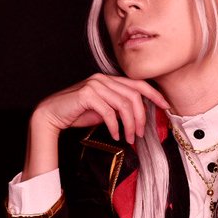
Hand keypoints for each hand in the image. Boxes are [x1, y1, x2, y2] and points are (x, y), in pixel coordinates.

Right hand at [24, 74, 169, 177]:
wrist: (52, 114)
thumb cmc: (77, 113)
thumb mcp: (103, 110)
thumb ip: (119, 108)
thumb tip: (138, 116)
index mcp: (109, 80)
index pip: (138, 84)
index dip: (154, 94)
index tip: (166, 106)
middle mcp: (103, 79)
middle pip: (134, 96)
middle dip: (141, 117)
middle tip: (140, 134)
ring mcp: (95, 85)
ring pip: (124, 104)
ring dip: (129, 125)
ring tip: (128, 138)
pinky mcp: (87, 94)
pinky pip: (109, 112)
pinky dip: (115, 126)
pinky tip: (115, 135)